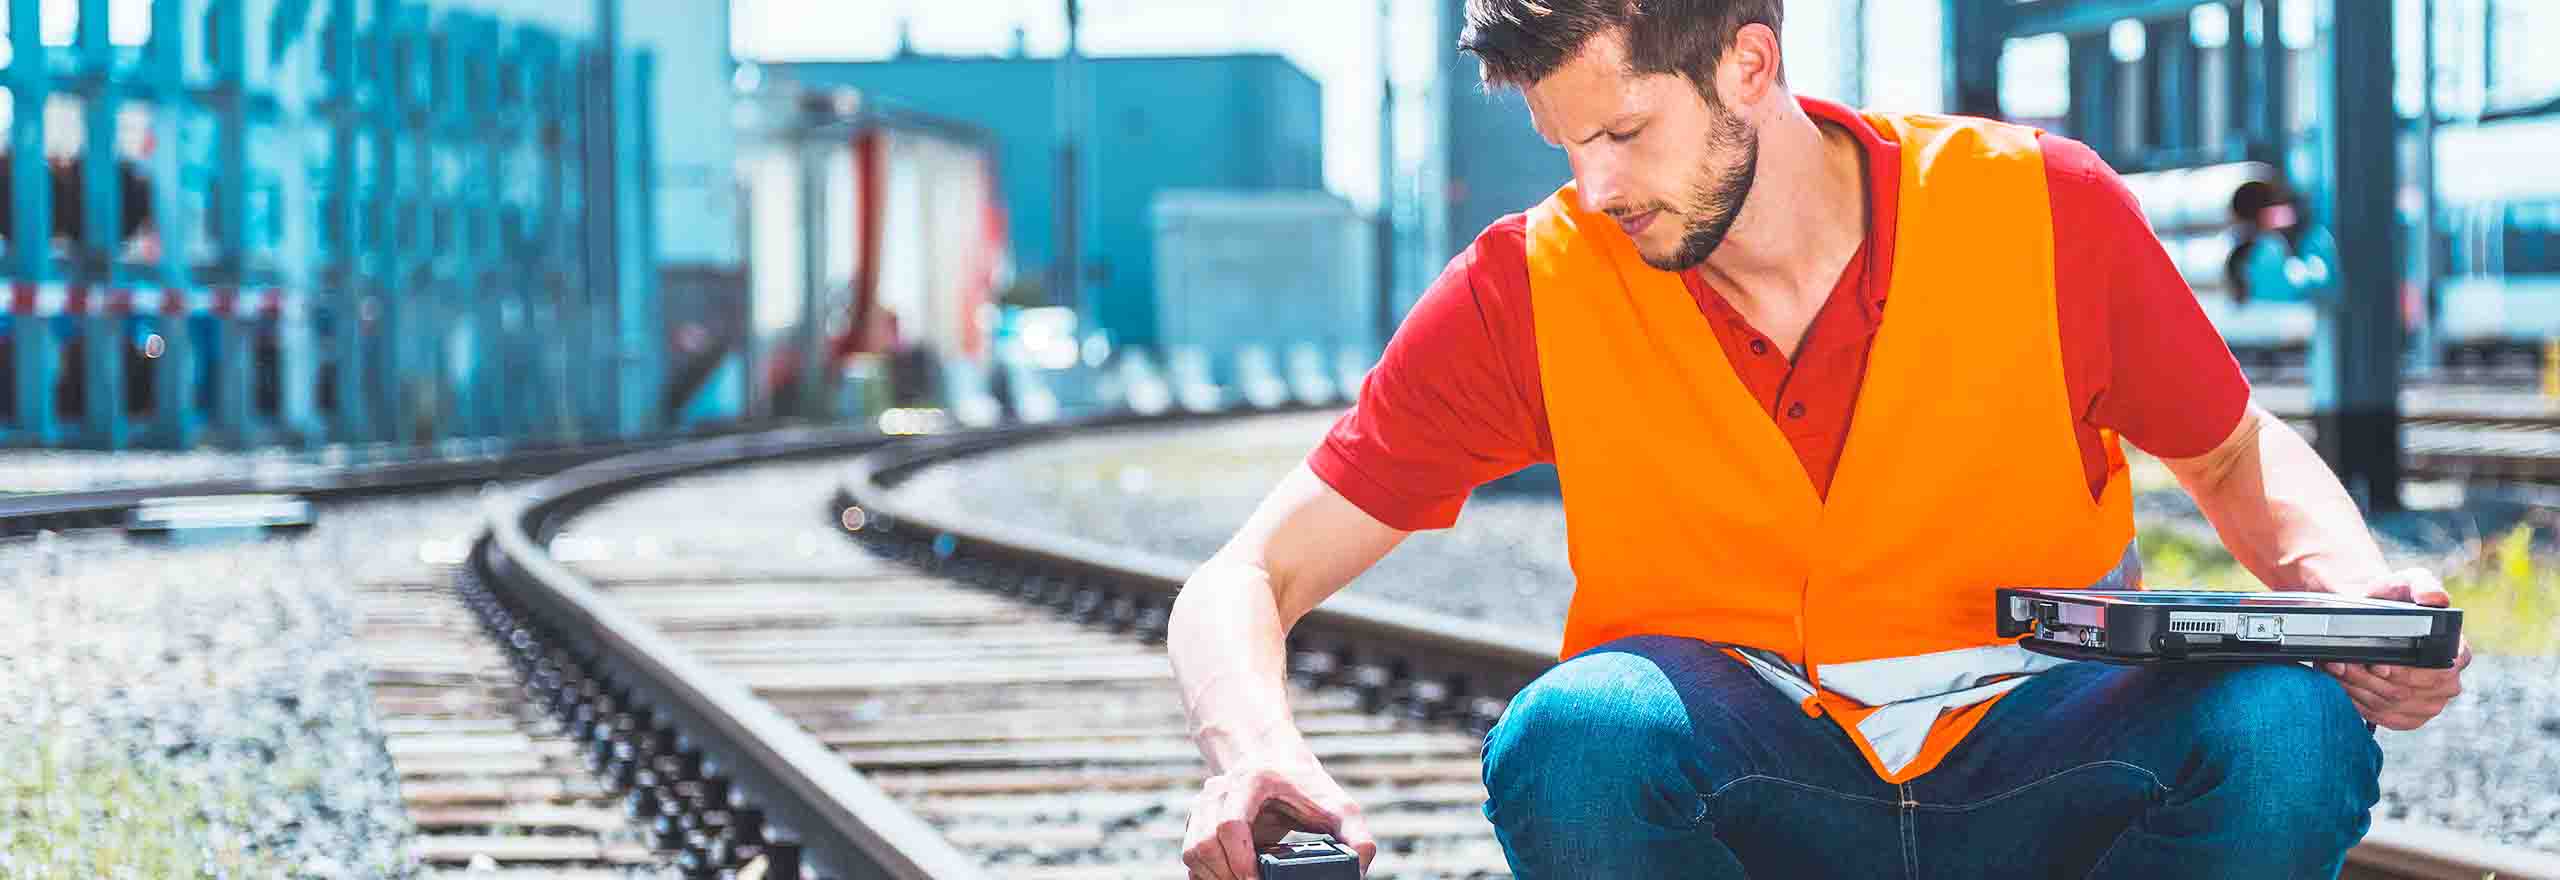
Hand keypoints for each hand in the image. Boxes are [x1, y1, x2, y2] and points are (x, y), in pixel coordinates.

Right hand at [1182, 749, 1375, 879]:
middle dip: (1229, 876)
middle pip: (1205, 844)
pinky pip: (1190, 856)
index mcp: (1251, 781)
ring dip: (1216, 877)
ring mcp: (1204, 804)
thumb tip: (1358, 871)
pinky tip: (1231, 879)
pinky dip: (1206, 875)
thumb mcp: (1340, 808)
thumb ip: (1356, 837)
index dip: (1241, 860)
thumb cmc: (1310, 789)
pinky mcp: (1197, 821)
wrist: (1279, 767)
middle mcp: (1220, 789)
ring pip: (1193, 852)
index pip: (1229, 824)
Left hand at [2312, 569, 2470, 730]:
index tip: (2377, 663)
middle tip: (2342, 663)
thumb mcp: (2408, 583)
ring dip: (2356, 687)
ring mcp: (2429, 703)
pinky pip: (2381, 716)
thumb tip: (2434, 599)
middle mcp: (2448, 682)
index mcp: (2457, 652)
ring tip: (2334, 668)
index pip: (2440, 672)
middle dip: (2370, 679)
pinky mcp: (2407, 716)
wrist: (2370, 616)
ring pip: (2390, 704)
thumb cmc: (2393, 599)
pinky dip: (2357, 701)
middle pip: (2408, 691)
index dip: (2407, 672)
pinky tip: (2342, 684)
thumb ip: (2423, 585)